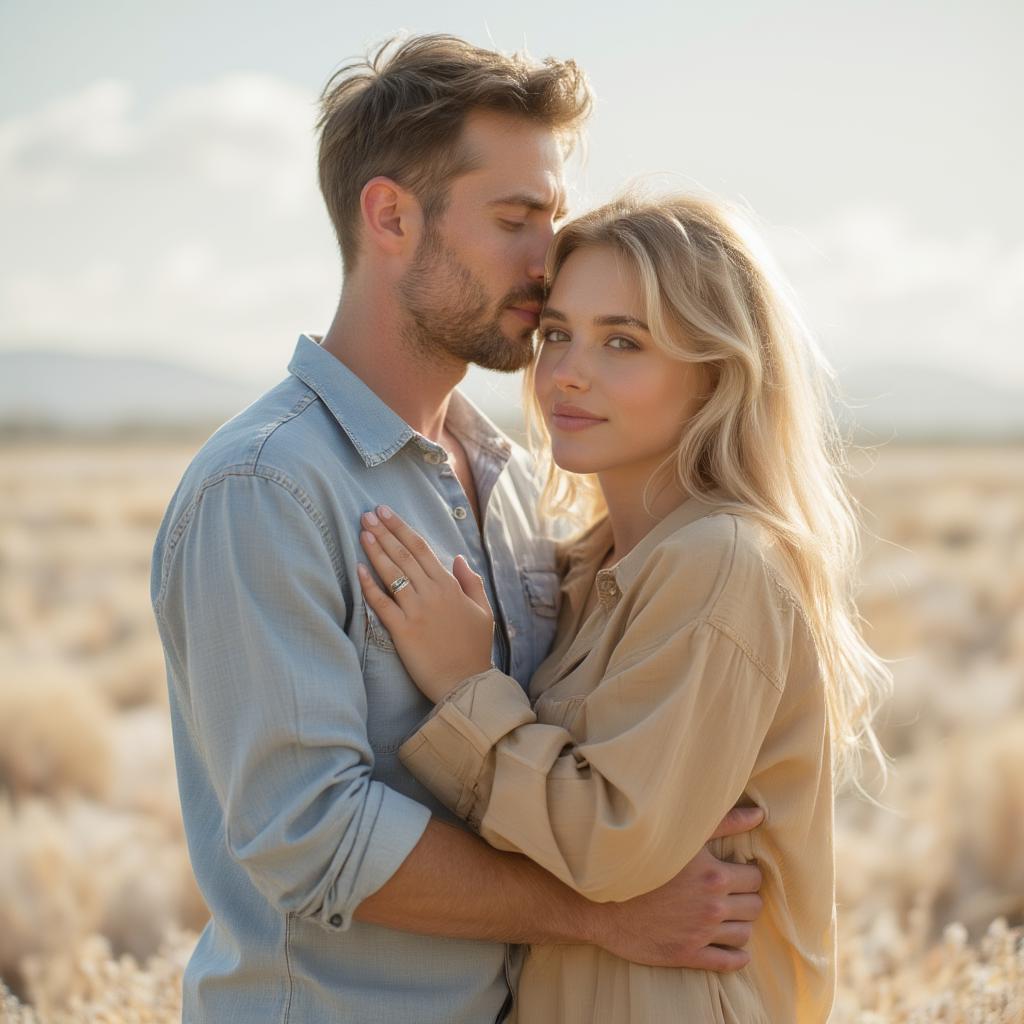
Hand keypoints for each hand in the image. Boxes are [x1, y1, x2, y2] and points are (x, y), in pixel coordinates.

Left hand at [357, 505, 494, 701]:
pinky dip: (369, 585)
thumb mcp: (483, 611)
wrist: (466, 684)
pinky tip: (358, 569)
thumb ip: (471, 582)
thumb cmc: (474, 649)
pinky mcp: (402, 631)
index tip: (386, 512)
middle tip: (367, 514)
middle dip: (384, 532)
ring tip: (362, 531)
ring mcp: (416, 611)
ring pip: (392, 574)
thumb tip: (458, 558)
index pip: (422, 549)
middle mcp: (432, 594)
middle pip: (404, 555)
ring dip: (376, 551)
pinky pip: (382, 604)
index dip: (402, 528)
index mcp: (450, 586)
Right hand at [589, 806, 763, 970]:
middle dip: (745, 897)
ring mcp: (700, 934)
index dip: (747, 873)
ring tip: (727, 914)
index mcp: (714, 876)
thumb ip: (725, 822)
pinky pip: (728, 962)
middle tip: (732, 892)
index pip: (755, 878)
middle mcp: (712, 907)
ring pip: (744, 934)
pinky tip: (730, 946)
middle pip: (753, 906)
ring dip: (740, 923)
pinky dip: (737, 956)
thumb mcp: (683, 834)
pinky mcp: (687, 954)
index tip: (736, 871)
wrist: (600, 898)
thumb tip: (760, 815)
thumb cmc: (640, 859)